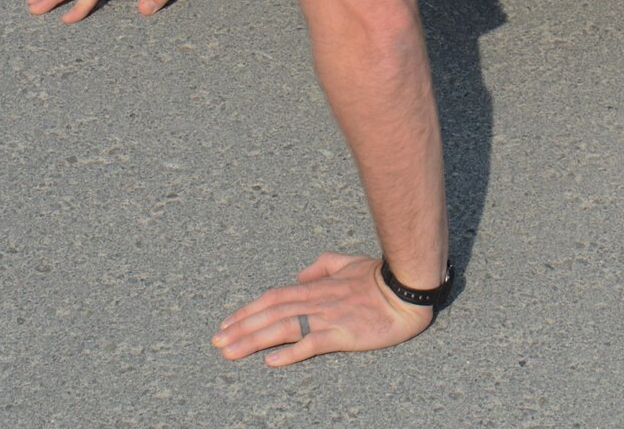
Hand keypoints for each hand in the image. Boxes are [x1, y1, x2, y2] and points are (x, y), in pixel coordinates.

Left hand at [214, 253, 435, 365]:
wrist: (406, 290)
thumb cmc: (381, 277)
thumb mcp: (348, 263)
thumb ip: (322, 265)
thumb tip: (300, 275)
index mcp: (316, 287)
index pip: (274, 297)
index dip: (248, 310)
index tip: (227, 323)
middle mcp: (316, 301)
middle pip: (270, 313)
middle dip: (240, 328)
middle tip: (216, 342)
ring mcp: (328, 318)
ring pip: (283, 328)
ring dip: (253, 340)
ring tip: (230, 353)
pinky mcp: (342, 334)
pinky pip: (311, 344)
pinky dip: (289, 352)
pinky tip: (271, 361)